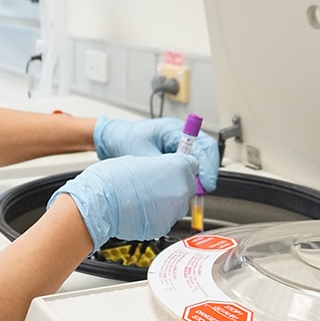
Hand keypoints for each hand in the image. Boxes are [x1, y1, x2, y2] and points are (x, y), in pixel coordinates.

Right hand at [48, 154, 197, 249]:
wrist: (100, 204)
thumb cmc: (112, 179)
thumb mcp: (138, 160)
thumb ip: (158, 166)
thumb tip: (162, 171)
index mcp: (177, 167)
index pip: (192, 165)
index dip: (181, 168)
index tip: (174, 170)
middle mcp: (181, 189)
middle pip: (188, 186)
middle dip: (175, 185)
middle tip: (156, 185)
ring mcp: (174, 209)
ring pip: (178, 204)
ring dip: (167, 201)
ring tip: (145, 198)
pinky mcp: (165, 226)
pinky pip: (166, 218)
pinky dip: (158, 215)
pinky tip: (142, 209)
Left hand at [93, 117, 219, 190]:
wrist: (111, 138)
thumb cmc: (124, 138)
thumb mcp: (142, 153)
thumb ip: (160, 165)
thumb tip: (176, 179)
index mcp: (173, 129)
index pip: (202, 145)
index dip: (208, 165)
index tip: (206, 182)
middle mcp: (178, 135)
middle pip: (205, 151)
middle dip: (208, 170)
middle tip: (204, 189)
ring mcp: (176, 143)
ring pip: (199, 158)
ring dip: (200, 174)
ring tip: (196, 191)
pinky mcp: (172, 153)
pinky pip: (187, 164)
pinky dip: (190, 176)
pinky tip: (186, 187)